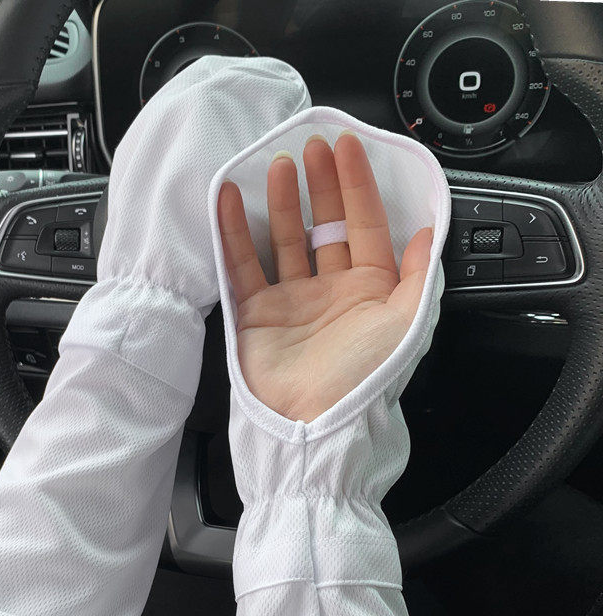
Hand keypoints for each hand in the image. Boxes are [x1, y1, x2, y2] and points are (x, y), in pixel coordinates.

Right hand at [217, 132, 432, 422]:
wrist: (315, 422)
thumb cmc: (366, 376)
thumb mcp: (409, 321)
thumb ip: (420, 273)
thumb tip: (427, 233)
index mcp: (372, 292)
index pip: (367, 225)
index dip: (359, 185)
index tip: (348, 147)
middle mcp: (333, 293)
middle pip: (326, 226)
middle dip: (322, 186)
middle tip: (313, 149)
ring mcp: (293, 301)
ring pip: (286, 240)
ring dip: (283, 202)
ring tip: (280, 166)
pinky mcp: (256, 313)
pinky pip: (244, 265)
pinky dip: (235, 232)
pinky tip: (233, 199)